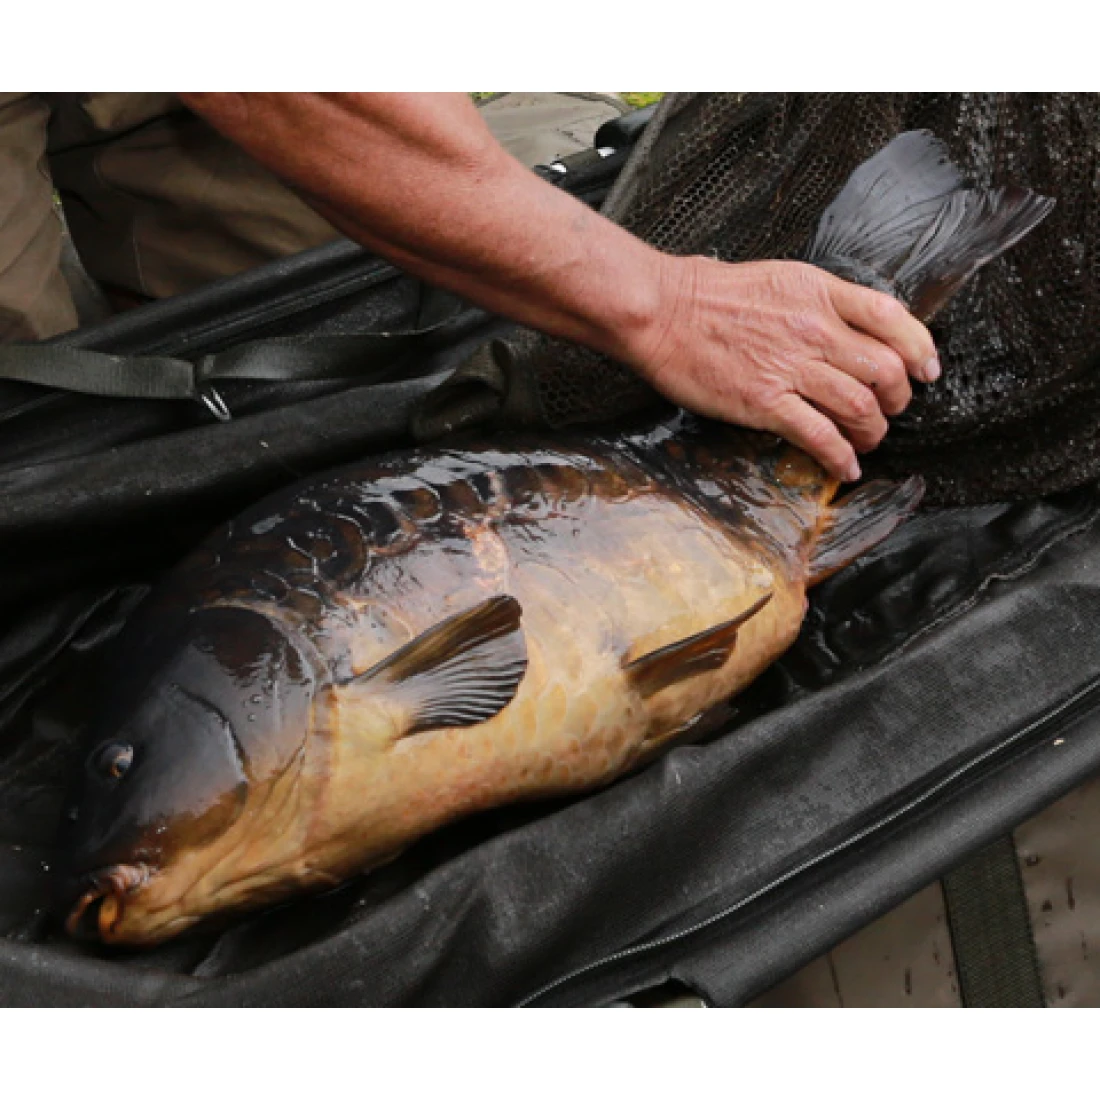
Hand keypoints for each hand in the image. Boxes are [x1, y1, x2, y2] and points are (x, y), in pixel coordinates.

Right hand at [626, 255, 939, 480]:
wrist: (660, 312)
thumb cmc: (706, 295)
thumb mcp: (776, 279)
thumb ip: (815, 300)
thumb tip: (845, 322)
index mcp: (818, 293)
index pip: (891, 318)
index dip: (919, 348)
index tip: (925, 370)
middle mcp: (813, 329)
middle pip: (884, 370)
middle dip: (897, 400)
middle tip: (889, 412)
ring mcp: (790, 367)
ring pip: (859, 406)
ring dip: (872, 432)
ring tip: (866, 443)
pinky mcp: (765, 402)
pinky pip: (819, 435)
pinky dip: (840, 457)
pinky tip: (845, 467)